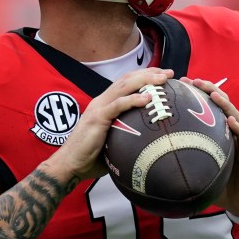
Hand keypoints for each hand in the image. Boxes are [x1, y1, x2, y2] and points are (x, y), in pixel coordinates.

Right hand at [53, 68, 174, 179]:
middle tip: (168, 73)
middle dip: (150, 73)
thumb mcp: (114, 141)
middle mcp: (102, 101)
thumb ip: (127, 135)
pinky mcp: (97, 118)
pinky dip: (133, 99)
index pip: (127, 82)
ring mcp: (99, 107)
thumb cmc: (91, 157)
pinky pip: (117, 105)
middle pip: (128, 79)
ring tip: (162, 79)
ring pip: (124, 86)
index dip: (145, 76)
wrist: (70, 164)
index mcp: (105, 103)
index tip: (163, 76)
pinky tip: (147, 99)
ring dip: (145, 80)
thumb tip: (150, 143)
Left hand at [182, 77, 238, 216]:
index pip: (207, 107)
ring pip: (234, 115)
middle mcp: (230, 131)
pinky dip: (238, 128)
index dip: (196, 93)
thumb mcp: (197, 170)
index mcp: (218, 132)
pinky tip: (230, 121)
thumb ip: (180, 162)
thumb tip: (150, 162)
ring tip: (213, 93)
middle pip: (221, 104)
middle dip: (209, 89)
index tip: (181, 82)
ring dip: (224, 103)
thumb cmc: (220, 184)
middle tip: (194, 81)